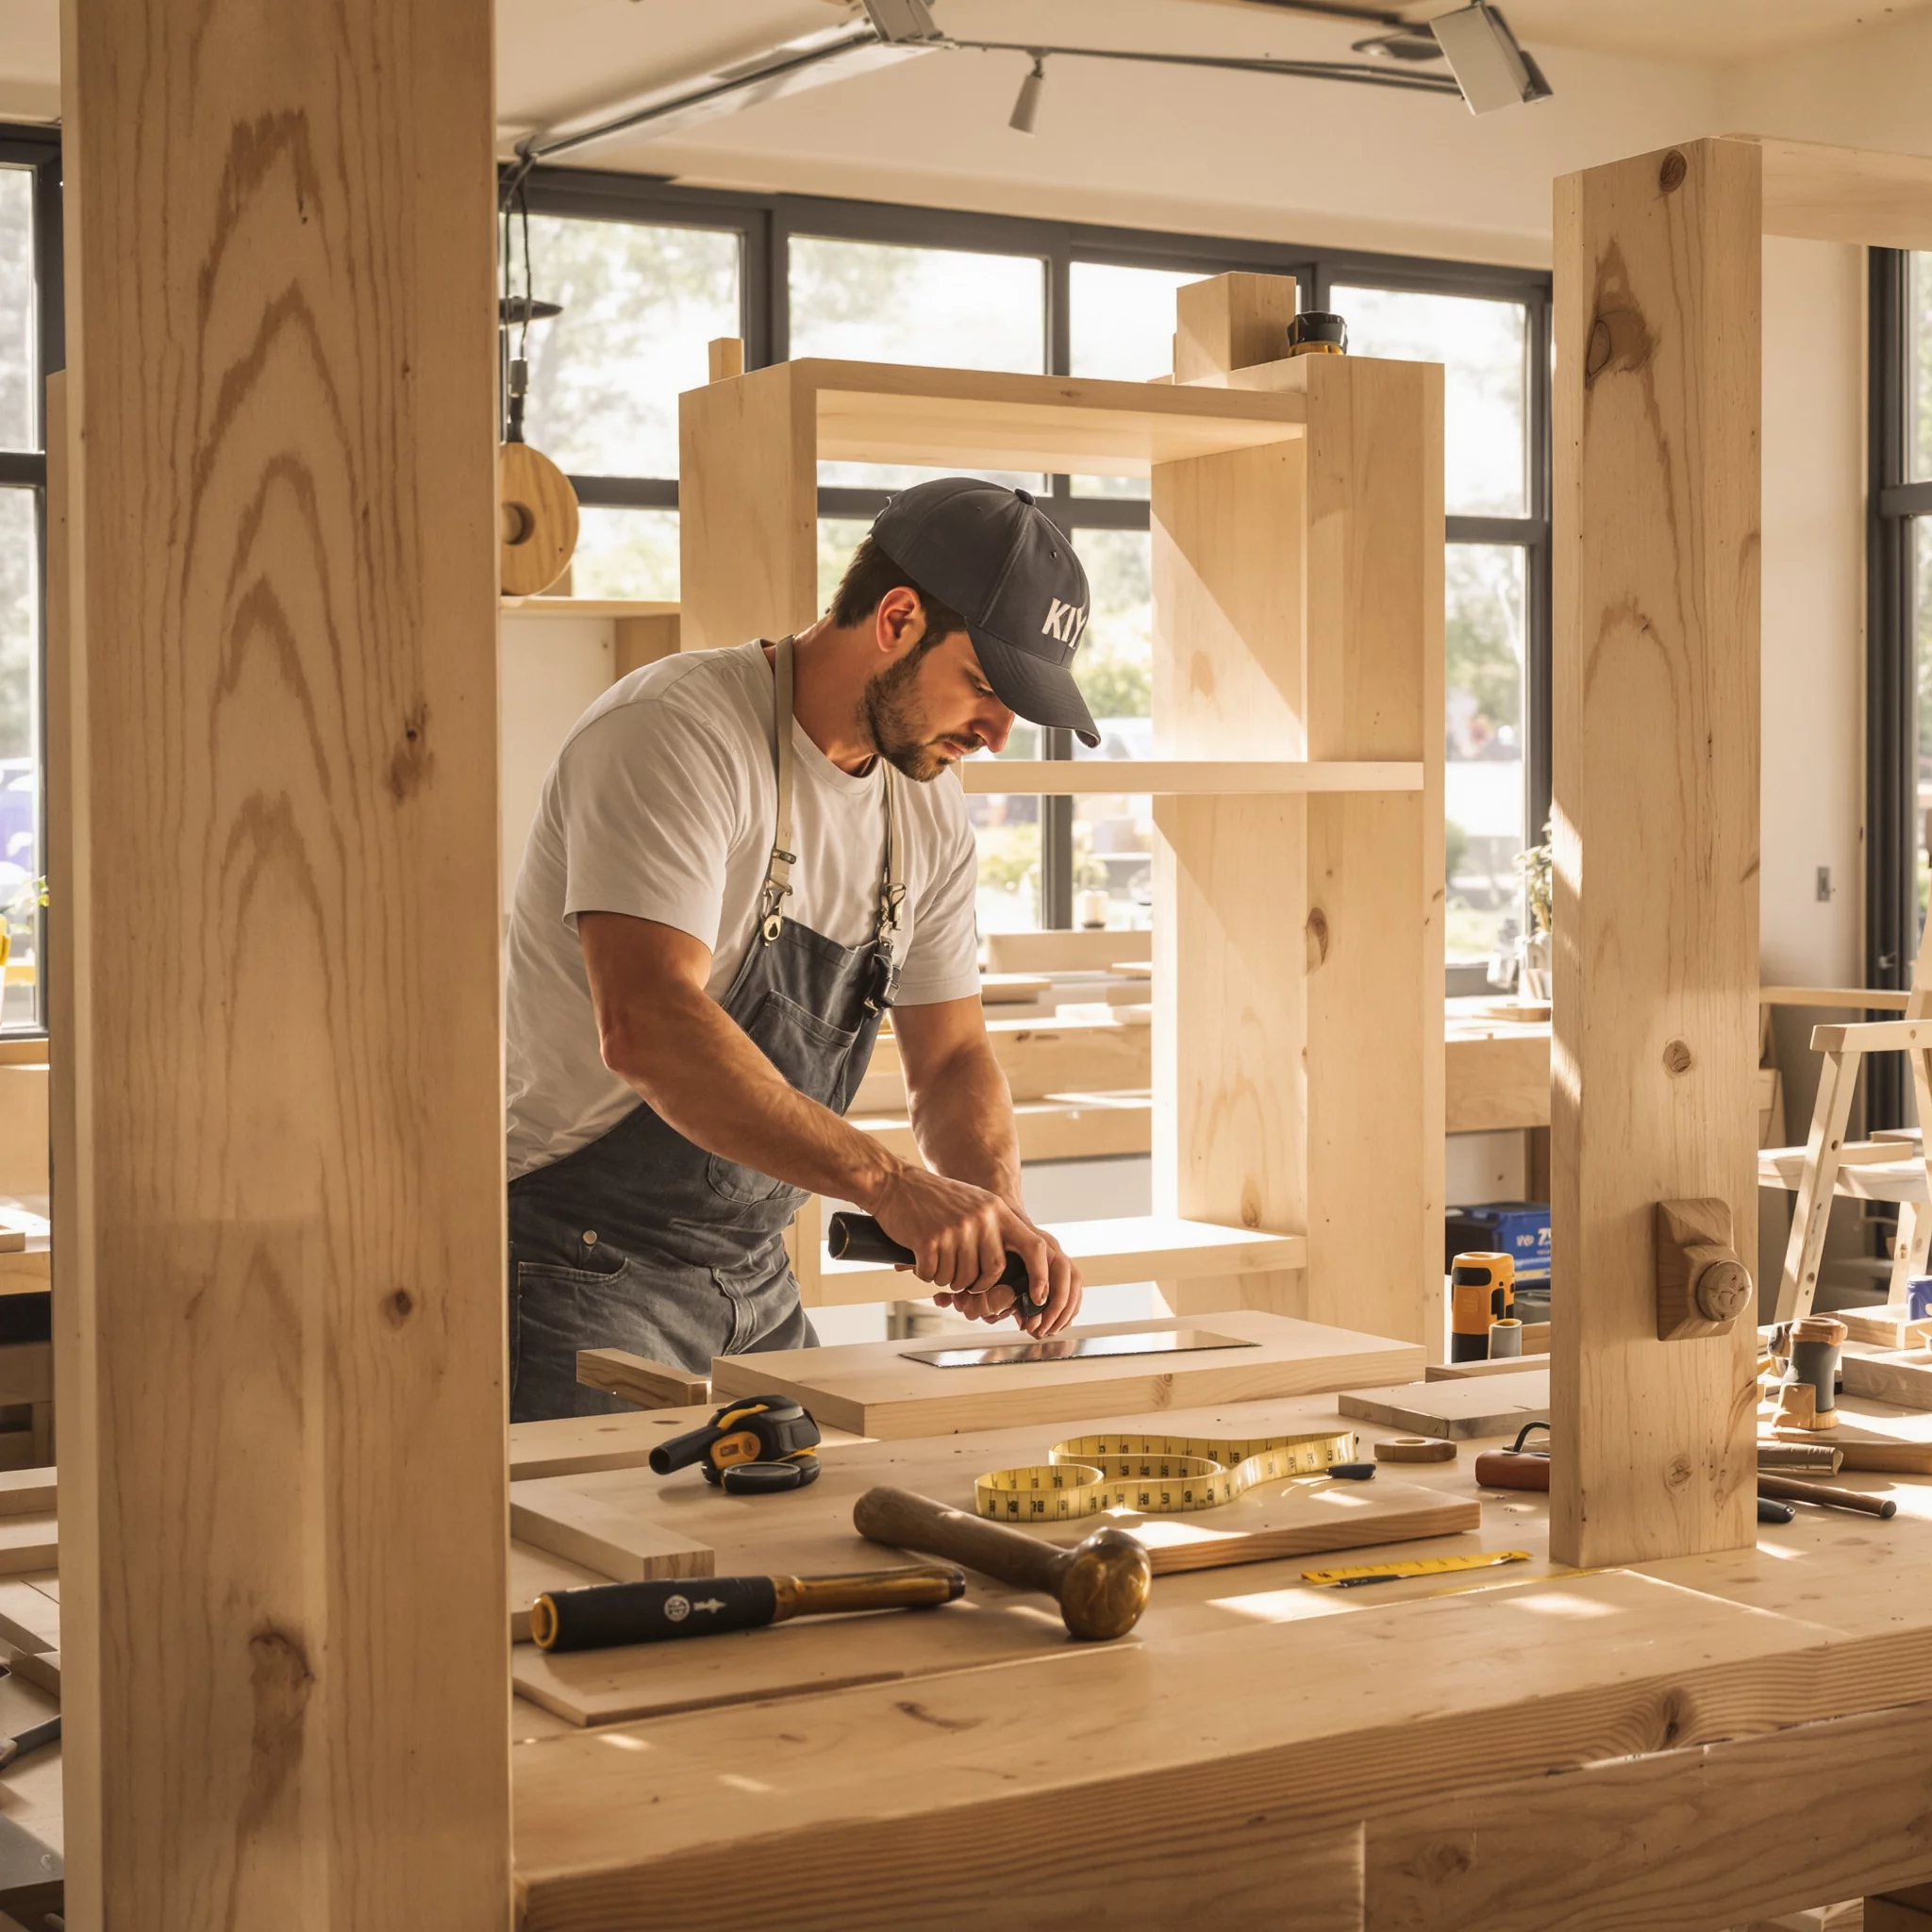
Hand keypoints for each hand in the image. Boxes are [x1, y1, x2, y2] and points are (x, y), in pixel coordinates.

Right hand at [868, 1166, 1081, 1335]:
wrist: (894, 1183)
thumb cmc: (934, 1198)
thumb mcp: (975, 1203)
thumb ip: (995, 1229)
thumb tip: (1010, 1270)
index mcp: (997, 1210)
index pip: (1033, 1246)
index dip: (1040, 1275)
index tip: (1039, 1296)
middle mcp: (981, 1218)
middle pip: (992, 1271)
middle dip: (977, 1283)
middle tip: (960, 1277)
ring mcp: (955, 1229)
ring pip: (960, 1278)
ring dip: (946, 1277)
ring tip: (936, 1259)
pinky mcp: (929, 1240)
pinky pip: (933, 1275)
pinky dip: (925, 1274)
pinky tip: (920, 1257)